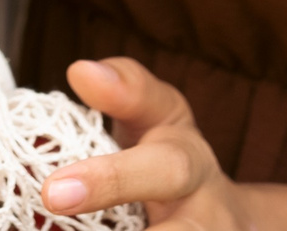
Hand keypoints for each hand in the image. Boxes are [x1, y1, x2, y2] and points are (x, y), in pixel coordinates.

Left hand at [41, 58, 286, 230]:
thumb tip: (83, 70)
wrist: (234, 224)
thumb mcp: (160, 116)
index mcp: (188, 167)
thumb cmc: (171, 161)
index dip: (108, 181)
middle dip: (117, 206)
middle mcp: (205, 219)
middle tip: (57, 209)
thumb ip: (127, 88)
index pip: (159, 168)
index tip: (52, 191)